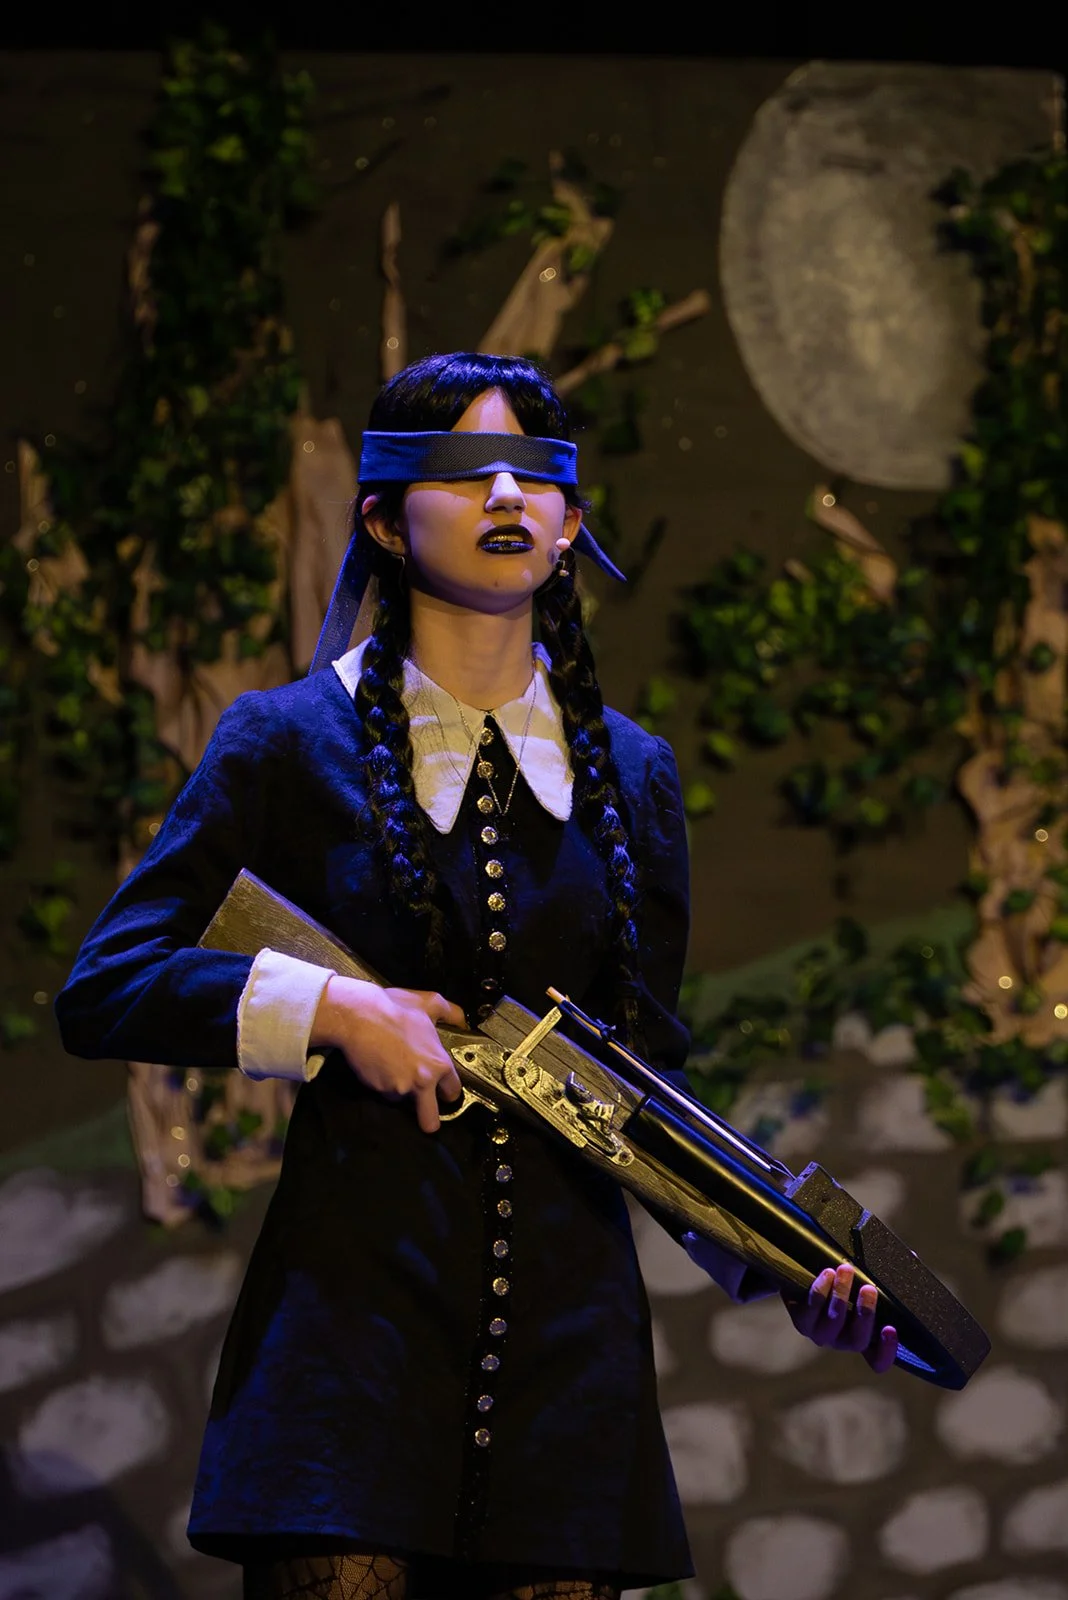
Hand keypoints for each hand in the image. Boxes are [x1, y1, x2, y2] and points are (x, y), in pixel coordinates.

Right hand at [311, 976, 464, 1131]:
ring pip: (402, 1099)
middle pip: (429, 1120)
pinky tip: (381, 1063)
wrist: (361, 1015)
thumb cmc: (395, 1009)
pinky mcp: (378, 1089)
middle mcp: (422, 1081)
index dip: (448, 1091)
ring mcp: (399, 1088)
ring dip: (400, 1088)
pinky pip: (384, 1090)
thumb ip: (451, 1013)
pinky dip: (383, 1082)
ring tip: (394, 1064)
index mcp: (439, 1064)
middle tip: (424, 1108)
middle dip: (429, 1119)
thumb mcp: (431, 1003)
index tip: (443, 1092)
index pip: (453, 1091)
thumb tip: (462, 1020)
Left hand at [785, 1263, 897, 1373]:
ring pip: (833, 1324)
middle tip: (869, 1288)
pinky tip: (828, 1274)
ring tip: (846, 1269)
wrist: (801, 1276)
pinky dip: (821, 1291)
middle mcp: (843, 1340)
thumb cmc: (844, 1280)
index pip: (877, 1360)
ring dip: (841, 1296)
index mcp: (864, 1338)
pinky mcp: (802, 1320)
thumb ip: (889, 1275)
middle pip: (857, 1340)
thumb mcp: (867, 1279)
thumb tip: (911, 1256)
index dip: (887, 1351)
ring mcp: (821, 1333)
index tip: (891, 1329)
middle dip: (865, 1314)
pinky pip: (811, 1310)